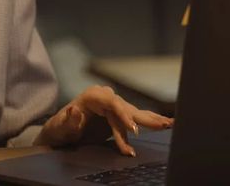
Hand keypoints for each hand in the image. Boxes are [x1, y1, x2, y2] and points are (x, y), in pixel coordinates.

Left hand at [34, 85, 172, 156]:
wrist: (60, 132)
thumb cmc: (60, 129)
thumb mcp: (60, 128)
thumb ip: (68, 121)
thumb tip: (75, 111)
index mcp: (91, 96)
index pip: (111, 103)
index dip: (123, 115)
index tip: (133, 129)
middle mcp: (104, 97)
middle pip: (126, 107)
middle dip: (144, 118)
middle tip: (162, 125)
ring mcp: (112, 105)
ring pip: (133, 113)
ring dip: (151, 120)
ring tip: (169, 124)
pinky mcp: (117, 115)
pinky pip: (134, 118)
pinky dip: (148, 122)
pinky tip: (164, 123)